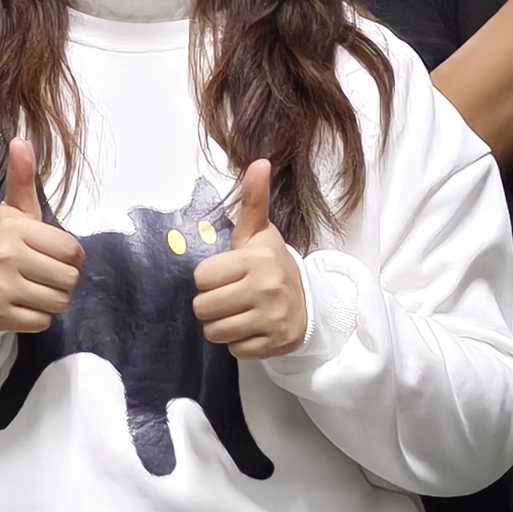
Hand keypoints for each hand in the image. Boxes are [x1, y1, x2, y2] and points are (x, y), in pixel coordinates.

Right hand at [0, 135, 85, 335]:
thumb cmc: (4, 244)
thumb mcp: (15, 211)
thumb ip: (23, 179)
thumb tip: (19, 140)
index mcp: (14, 229)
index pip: (72, 250)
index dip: (69, 254)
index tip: (52, 253)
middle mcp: (5, 257)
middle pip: (69, 278)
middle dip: (63, 278)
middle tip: (43, 272)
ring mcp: (0, 288)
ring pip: (59, 302)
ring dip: (52, 298)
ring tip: (34, 287)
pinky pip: (42, 321)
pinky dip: (38, 316)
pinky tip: (23, 303)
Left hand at [193, 160, 308, 360]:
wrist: (310, 302)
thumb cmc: (272, 264)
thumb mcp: (260, 233)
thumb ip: (253, 200)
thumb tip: (259, 161)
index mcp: (256, 260)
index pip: (202, 277)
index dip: (209, 277)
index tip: (225, 275)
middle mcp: (265, 289)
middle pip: (203, 308)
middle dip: (211, 304)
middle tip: (229, 296)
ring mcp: (271, 319)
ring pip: (215, 332)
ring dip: (221, 325)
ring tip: (238, 312)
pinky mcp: (274, 344)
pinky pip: (234, 350)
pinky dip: (238, 342)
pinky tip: (251, 327)